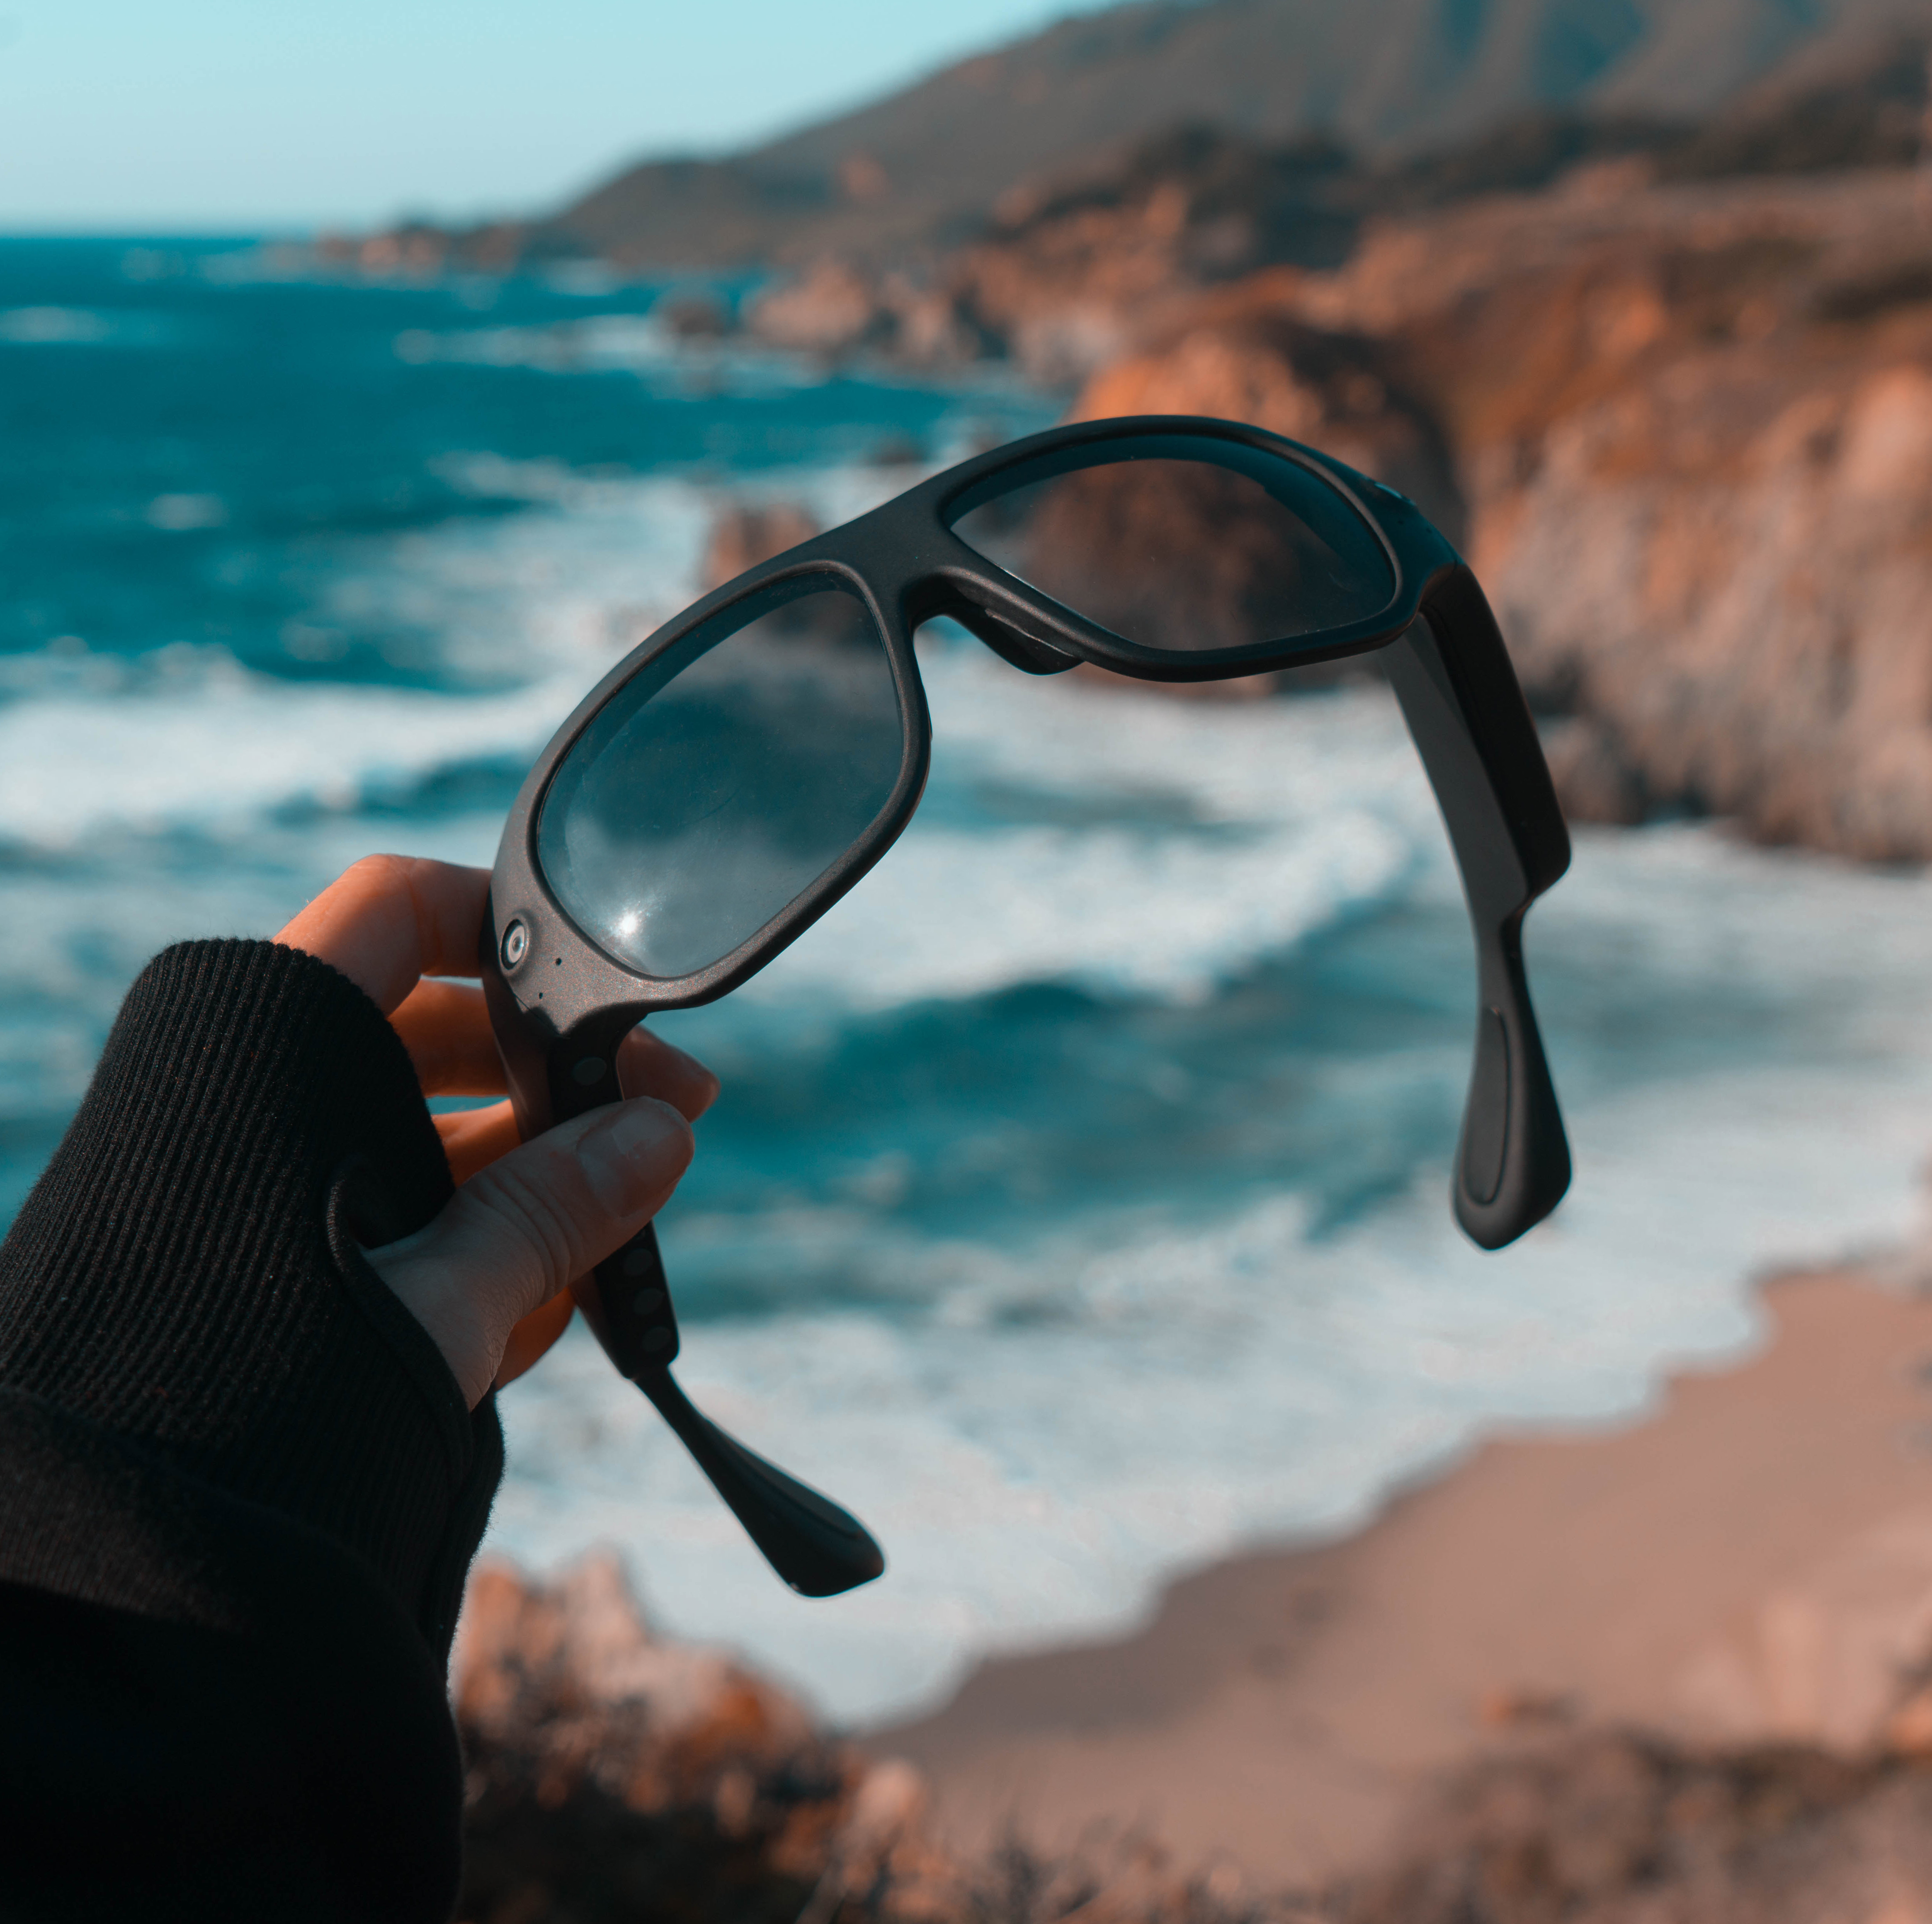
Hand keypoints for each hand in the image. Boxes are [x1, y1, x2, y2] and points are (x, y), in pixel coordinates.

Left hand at [275, 854, 717, 1406]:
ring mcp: (264, 1184)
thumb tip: (662, 1133)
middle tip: (668, 1116)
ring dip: (529, 1176)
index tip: (606, 981)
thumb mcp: (438, 1296)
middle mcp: (260, 1099)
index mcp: (275, 1050)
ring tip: (618, 1238)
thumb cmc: (264, 1401)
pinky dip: (471, 1249)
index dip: (506, 921)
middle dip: (558, 1076)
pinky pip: (390, 1222)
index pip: (398, 910)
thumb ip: (553, 1210)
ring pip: (419, 1136)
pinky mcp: (271, 1263)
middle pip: (434, 1030)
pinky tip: (550, 1307)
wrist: (132, 1537)